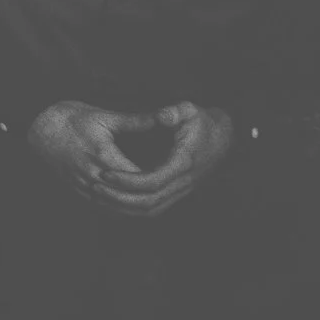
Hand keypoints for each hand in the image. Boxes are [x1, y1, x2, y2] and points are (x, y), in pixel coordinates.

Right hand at [27, 100, 176, 212]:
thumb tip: (164, 117)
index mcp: (103, 156)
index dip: (158, 179)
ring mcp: (84, 185)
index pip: (139, 178)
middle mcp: (94, 176)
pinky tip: (133, 207)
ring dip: (137, 208)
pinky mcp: (78, 189)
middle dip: (151, 197)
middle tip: (170, 193)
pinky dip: (120, 209)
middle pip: (130, 198)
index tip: (174, 175)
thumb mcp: (104, 116)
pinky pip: (103, 207)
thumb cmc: (71, 118)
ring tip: (156, 203)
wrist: (39, 126)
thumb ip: (136, 121)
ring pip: (117, 207)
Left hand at [91, 102, 234, 218]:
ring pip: (152, 210)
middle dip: (120, 197)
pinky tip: (115, 202)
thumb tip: (162, 116)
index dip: (127, 180)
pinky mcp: (178, 192)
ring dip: (125, 207)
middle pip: (148, 201)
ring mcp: (182, 190)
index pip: (152, 180)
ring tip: (100, 197)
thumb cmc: (202, 121)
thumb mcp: (190, 110)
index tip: (104, 173)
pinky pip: (155, 208)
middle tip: (95, 187)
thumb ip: (174, 112)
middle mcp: (183, 182)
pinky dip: (134, 209)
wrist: (224, 137)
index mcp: (182, 162)